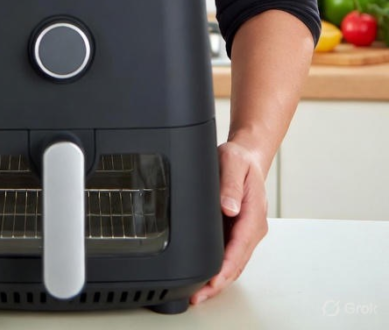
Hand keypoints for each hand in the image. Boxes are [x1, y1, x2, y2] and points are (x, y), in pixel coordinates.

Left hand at [190, 139, 267, 304]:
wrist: (248, 158)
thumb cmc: (240, 160)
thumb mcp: (232, 162)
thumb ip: (230, 184)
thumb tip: (229, 208)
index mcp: (254, 213)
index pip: (240, 247)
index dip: (226, 266)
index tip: (213, 280)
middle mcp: (253, 227)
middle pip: (238, 262)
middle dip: (219, 282)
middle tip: (199, 295)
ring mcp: (247, 232)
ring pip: (235, 263)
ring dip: (219, 279)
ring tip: (199, 293)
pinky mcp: (239, 232)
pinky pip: (231, 255)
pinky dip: (220, 268)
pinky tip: (206, 277)